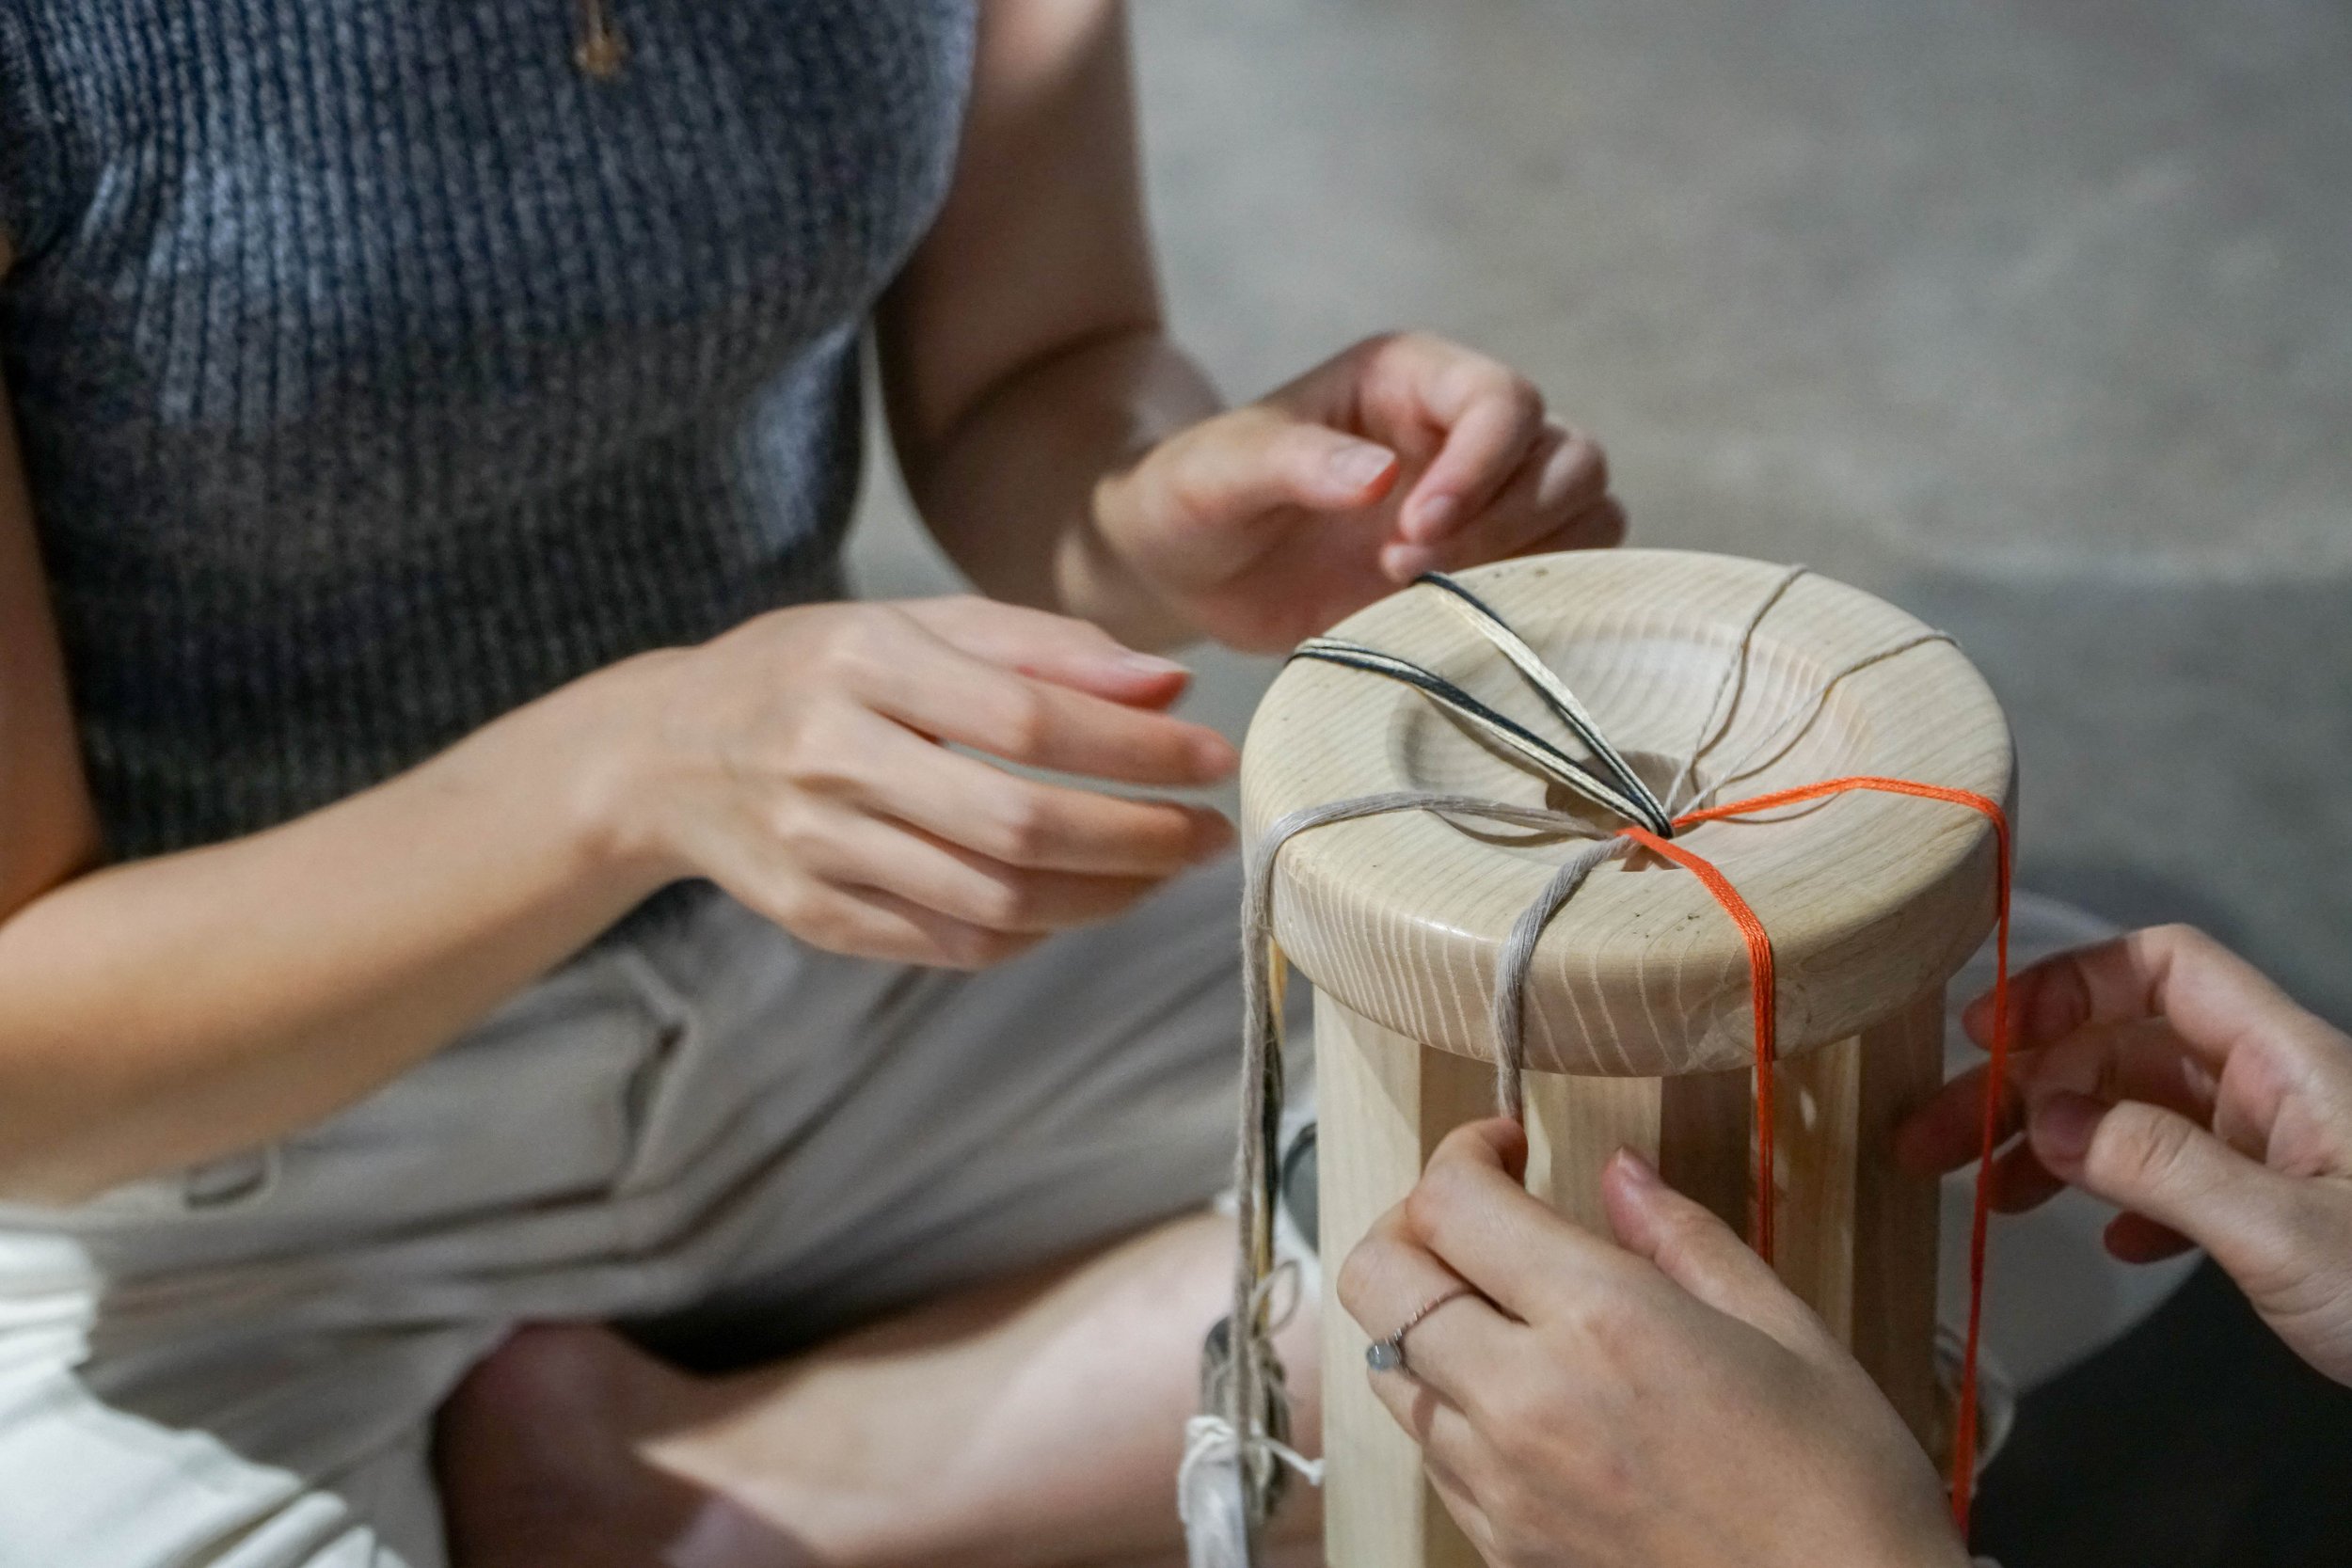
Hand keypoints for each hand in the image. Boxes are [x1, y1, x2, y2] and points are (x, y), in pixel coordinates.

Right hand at [580, 596, 1236, 968]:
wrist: (667, 753)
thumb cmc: (815, 673)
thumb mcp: (914, 624)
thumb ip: (1044, 646)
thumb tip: (1170, 684)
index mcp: (861, 663)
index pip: (1028, 719)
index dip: (1136, 749)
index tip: (1213, 758)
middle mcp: (831, 757)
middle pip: (1017, 823)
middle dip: (1138, 838)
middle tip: (1209, 834)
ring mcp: (818, 848)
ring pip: (994, 900)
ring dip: (1105, 896)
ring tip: (1164, 870)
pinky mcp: (816, 916)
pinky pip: (953, 942)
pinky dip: (1037, 931)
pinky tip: (1082, 898)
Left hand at [1091, 332, 1624, 650]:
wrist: (1184, 570)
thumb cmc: (1193, 498)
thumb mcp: (1221, 472)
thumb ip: (1296, 462)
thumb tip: (1381, 474)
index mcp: (1411, 379)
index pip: (1503, 400)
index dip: (1481, 467)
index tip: (1415, 532)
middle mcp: (1463, 432)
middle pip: (1569, 459)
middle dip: (1508, 523)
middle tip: (1406, 571)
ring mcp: (1484, 503)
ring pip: (1586, 516)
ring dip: (1529, 565)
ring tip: (1427, 596)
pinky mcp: (1483, 570)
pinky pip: (1562, 577)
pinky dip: (1536, 605)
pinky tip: (1457, 623)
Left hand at [1338, 1121, 1967, 1567]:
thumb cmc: (1840, 1487)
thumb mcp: (1784, 1329)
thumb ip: (1682, 1236)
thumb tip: (1619, 1172)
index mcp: (1601, 1320)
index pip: (1451, 1202)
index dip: (1462, 1151)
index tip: (1502, 1145)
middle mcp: (1526, 1399)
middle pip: (1375, 1277)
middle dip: (1411, 1222)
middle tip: (1476, 1214)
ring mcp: (1501, 1482)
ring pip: (1386, 1364)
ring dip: (1421, 1315)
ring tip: (1496, 1304)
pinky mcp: (1501, 1544)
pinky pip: (1428, 1449)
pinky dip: (1448, 1401)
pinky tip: (1521, 1391)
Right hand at [1900, 924, 2351, 1384]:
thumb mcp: (2284, 1232)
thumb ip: (2161, 1165)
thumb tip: (2045, 1115)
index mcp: (2289, 1063)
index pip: (2160, 968)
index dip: (2065, 982)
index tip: (1984, 1032)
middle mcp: (2279, 1090)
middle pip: (2124, 1048)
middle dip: (2022, 1085)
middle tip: (1929, 1136)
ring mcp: (2282, 1150)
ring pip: (2140, 1114)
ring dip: (2055, 1144)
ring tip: (1983, 1194)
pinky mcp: (2285, 1210)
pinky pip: (2181, 1175)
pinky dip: (2125, 1195)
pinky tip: (2105, 1237)